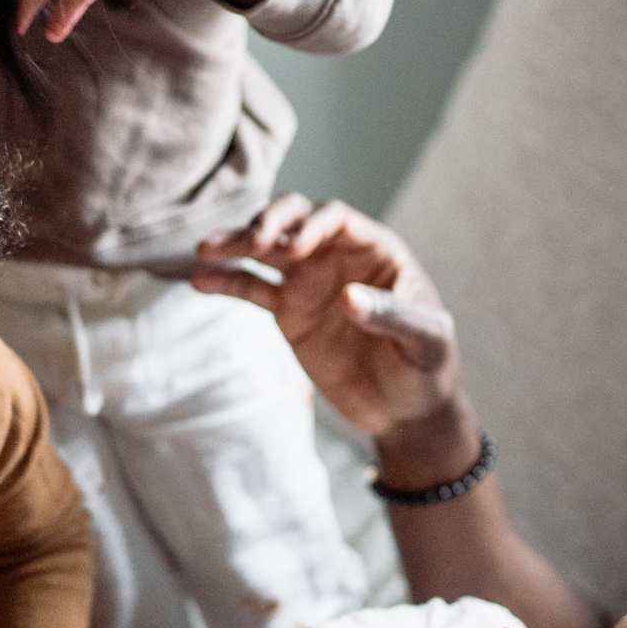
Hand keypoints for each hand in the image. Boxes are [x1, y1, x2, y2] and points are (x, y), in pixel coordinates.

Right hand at [191, 197, 465, 447]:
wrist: (406, 408)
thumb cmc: (427, 365)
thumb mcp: (425, 340)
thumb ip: (391, 315)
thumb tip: (348, 297)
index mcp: (375, 249)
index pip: (337, 219)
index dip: (314, 225)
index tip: (296, 248)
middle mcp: (337, 255)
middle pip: (295, 219)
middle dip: (270, 222)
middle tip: (252, 241)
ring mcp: (309, 280)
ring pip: (266, 250)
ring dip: (236, 244)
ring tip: (205, 249)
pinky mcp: (288, 310)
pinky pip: (252, 288)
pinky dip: (226, 282)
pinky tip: (199, 280)